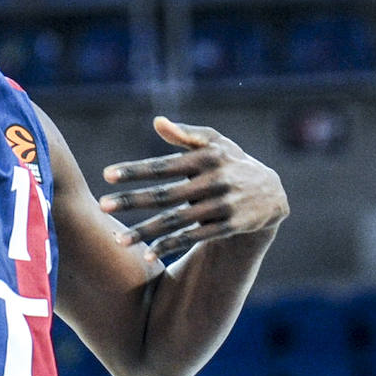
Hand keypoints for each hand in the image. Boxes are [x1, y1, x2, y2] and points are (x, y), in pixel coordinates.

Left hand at [99, 116, 288, 259]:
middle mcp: (214, 181)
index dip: (135, 170)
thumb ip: (185, 134)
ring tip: (119, 240)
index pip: (163, 165)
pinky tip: (149, 253)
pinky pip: (194, 238)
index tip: (107, 175)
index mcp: (206, 157)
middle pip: (165, 195)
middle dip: (132, 201)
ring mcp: (222, 205)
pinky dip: (172, 245)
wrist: (272, 193)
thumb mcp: (215, 142)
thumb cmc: (232, 161)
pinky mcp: (229, 226)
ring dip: (146, 231)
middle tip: (103, 206)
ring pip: (177, 221)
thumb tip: (157, 121)